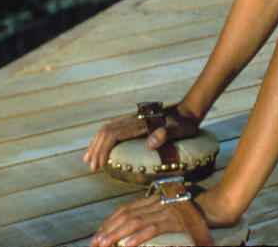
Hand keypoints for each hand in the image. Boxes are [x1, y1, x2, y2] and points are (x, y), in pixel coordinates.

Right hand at [83, 104, 199, 171]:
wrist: (187, 110)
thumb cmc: (183, 124)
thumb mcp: (178, 130)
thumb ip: (165, 135)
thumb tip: (149, 145)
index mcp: (139, 123)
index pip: (113, 135)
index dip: (103, 149)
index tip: (99, 165)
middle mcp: (133, 120)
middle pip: (106, 132)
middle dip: (96, 149)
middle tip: (91, 167)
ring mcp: (133, 119)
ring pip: (107, 129)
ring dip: (96, 143)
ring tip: (89, 158)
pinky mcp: (134, 121)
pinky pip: (113, 128)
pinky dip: (103, 138)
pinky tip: (102, 146)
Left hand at [89, 187, 234, 246]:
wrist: (221, 203)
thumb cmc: (200, 207)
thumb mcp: (175, 208)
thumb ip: (160, 212)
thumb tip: (147, 222)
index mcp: (155, 199)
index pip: (126, 208)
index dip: (110, 221)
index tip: (98, 233)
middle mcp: (157, 202)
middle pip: (126, 214)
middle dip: (107, 229)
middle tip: (94, 243)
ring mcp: (166, 210)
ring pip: (135, 221)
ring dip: (116, 234)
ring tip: (104, 245)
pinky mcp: (176, 219)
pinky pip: (154, 228)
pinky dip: (138, 237)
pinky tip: (127, 245)